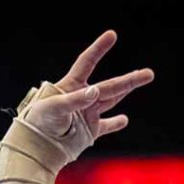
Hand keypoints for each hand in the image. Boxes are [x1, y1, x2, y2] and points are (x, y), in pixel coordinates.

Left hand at [23, 30, 153, 140]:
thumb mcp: (53, 108)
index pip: (87, 63)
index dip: (98, 49)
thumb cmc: (38, 123)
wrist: (35, 148)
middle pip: (108, 86)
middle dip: (129, 80)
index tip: (111, 35)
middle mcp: (82, 98)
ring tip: (142, 78)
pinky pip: (105, 126)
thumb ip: (75, 100)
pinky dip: (115, 123)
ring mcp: (86, 115)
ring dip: (126, 91)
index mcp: (70, 86)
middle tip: (148, 74)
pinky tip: (124, 120)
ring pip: (111, 100)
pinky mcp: (88, 132)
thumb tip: (95, 92)